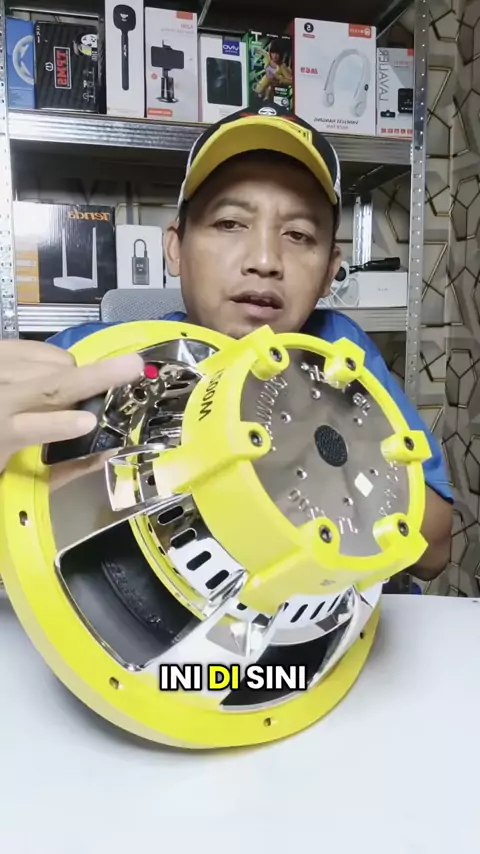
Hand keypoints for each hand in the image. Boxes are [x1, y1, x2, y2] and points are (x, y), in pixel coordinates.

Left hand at [0, 339, 143, 474]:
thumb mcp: (22, 478)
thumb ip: (65, 469)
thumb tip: (106, 453)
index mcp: (3, 436)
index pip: (30, 429)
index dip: (58, 425)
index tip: (89, 421)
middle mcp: (0, 399)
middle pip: (50, 386)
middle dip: (94, 376)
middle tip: (133, 366)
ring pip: (52, 364)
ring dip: (74, 377)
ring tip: (70, 393)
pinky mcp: (0, 352)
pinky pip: (39, 348)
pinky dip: (56, 360)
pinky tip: (51, 374)